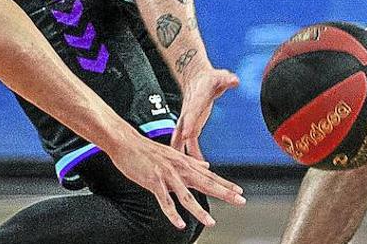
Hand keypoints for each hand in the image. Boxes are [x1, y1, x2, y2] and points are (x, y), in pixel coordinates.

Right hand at [107, 130, 245, 229]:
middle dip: (224, 193)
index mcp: (184, 163)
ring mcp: (167, 175)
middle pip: (206, 183)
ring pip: (186, 196)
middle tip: (240, 201)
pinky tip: (179, 224)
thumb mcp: (173, 154)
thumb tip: (206, 165)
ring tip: (210, 222)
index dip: (225, 184)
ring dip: (199, 211)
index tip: (239, 192)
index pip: (210, 175)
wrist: (126, 142)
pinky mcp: (154, 181)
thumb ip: (191, 162)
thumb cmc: (147, 150)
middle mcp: (179, 168)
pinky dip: (172, 214)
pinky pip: (165, 201)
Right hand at [171, 66, 238, 159]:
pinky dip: (189, 155)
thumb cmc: (210, 78)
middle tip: (178, 158)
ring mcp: (188, 122)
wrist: (197, 78)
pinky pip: (188, 143)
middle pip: (181, 129)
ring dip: (181, 154)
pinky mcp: (191, 127)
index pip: (191, 112)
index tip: (187, 134)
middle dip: (180, 144)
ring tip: (181, 170)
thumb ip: (227, 79)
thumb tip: (234, 80)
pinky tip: (194, 168)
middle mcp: (188, 113)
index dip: (188, 123)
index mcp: (195, 101)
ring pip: (180, 140)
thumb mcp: (220, 76)